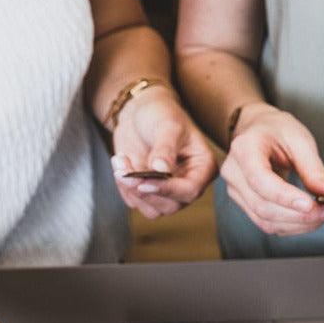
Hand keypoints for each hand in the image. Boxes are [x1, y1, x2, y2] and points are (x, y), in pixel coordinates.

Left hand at [110, 87, 217, 218]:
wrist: (140, 112)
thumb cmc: (161, 114)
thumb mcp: (167, 125)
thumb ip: (165, 148)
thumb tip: (161, 170)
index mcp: (203, 167)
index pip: (190, 190)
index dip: (167, 189)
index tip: (144, 183)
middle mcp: (188, 183)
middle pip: (171, 206)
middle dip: (144, 190)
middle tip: (123, 171)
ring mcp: (168, 190)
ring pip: (152, 209)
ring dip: (131, 189)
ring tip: (120, 162)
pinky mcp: (148, 192)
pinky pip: (135, 202)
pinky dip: (123, 186)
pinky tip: (121, 162)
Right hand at [220, 103, 323, 235]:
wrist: (258, 130)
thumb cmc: (277, 129)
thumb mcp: (299, 138)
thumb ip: (313, 167)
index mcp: (244, 148)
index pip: (260, 179)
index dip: (285, 196)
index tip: (312, 205)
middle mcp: (234, 172)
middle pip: (263, 205)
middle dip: (299, 214)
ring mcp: (236, 190)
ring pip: (265, 219)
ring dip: (298, 223)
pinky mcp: (244, 203)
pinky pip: (266, 223)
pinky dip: (291, 225)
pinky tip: (310, 218)